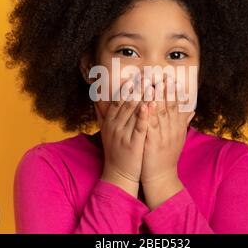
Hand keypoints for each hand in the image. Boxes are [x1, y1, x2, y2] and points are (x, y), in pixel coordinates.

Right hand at [95, 76, 151, 196]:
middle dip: (137, 87)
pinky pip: (138, 126)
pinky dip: (144, 114)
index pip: (118, 99)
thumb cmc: (115, 151)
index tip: (136, 75)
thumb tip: (96, 97)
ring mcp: (122, 133)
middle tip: (147, 74)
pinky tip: (150, 105)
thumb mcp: (106, 130)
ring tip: (152, 83)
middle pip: (126, 101)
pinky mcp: (132, 143)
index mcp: (110, 120)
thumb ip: (102, 114)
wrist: (118, 174)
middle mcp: (114, 125)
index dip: (128, 86)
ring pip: (132, 111)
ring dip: (142, 96)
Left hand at [140, 75, 194, 208]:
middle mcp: (172, 130)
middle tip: (163, 75)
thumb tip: (191, 109)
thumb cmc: (166, 156)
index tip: (172, 78)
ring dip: (156, 97)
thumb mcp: (178, 139)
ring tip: (153, 83)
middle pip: (169, 106)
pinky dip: (149, 113)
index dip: (174, 91)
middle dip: (166, 90)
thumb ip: (183, 123)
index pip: (177, 106)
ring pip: (160, 113)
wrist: (161, 177)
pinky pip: (150, 125)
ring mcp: (163, 136)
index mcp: (177, 128)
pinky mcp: (152, 142)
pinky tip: (146, 103)